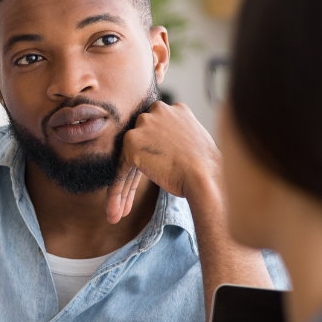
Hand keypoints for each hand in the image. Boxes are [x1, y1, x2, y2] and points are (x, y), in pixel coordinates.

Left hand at [107, 102, 221, 223]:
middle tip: (129, 200)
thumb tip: (167, 150)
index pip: (154, 134)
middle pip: (139, 146)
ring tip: (119, 213)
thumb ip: (177, 138)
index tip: (150, 175)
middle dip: (134, 174)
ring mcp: (143, 126)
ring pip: (127, 160)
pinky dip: (115, 193)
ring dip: (123, 189)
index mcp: (174, 109)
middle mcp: (156, 112)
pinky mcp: (132, 145)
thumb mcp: (195, 141)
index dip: (151, 158)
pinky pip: (119, 172)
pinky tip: (113, 212)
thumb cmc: (208, 167)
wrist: (206, 177)